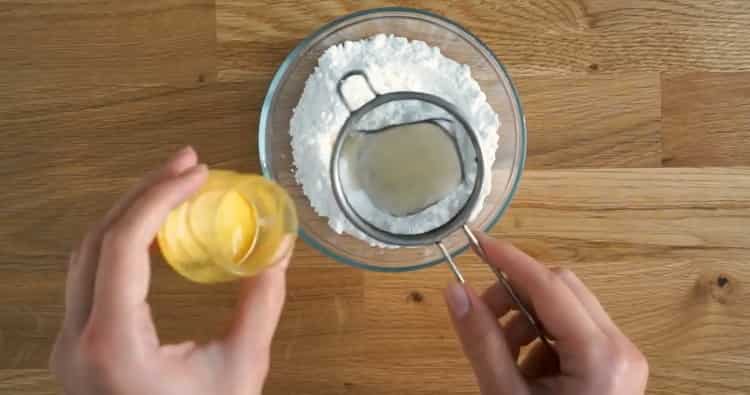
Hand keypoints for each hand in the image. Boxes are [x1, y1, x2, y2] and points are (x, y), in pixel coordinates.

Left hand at [50, 147, 291, 394]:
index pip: (121, 246)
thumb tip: (277, 253)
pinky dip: (121, 242)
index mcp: (113, 344)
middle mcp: (77, 339)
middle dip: (144, 191)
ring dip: (130, 212)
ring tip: (175, 186)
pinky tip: (155, 230)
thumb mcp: (239, 371)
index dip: (158, 197)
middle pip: (96, 240)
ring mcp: (68, 343)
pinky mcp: (75, 345)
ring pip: (85, 254)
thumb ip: (260, 308)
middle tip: (189, 164)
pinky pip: (89, 276)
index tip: (197, 172)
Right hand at [444, 233, 647, 394]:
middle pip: (561, 289)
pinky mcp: (618, 364)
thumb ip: (480, 341)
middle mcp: (621, 347)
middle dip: (516, 295)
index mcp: (600, 355)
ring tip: (503, 355)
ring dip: (527, 318)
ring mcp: (624, 356)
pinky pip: (574, 329)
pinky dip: (542, 337)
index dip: (509, 260)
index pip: (549, 286)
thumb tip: (453, 291)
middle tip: (482, 316)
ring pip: (567, 307)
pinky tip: (526, 369)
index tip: (476, 243)